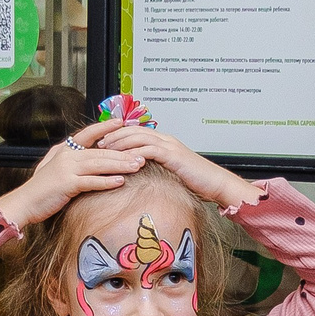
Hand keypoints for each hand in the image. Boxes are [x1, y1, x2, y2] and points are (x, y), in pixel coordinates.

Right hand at [0, 119, 142, 227]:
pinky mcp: (66, 184)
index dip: (105, 128)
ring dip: (120, 165)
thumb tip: (89, 161)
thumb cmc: (42, 190)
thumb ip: (72, 163)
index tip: (122, 123)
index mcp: (65, 150)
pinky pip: (91, 182)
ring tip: (137, 166)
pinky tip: (120, 181)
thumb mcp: (57, 170)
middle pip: (100, 152)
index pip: (88, 134)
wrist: (24, 202)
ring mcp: (66, 169)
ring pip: (98, 164)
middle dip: (123, 153)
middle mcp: (66, 156)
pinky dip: (106, 181)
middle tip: (142, 154)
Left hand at [95, 124, 260, 208]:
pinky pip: (149, 150)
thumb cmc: (197, 183)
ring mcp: (170, 146)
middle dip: (114, 135)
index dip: (119, 134)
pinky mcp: (173, 156)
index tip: (103, 142)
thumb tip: (142, 175)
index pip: (137, 132)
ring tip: (105, 149)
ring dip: (120, 142)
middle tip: (98, 143)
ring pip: (139, 137)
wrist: (217, 185)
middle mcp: (166, 140)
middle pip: (134, 130)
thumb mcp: (173, 173)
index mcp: (165, 143)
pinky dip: (134, 153)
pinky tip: (122, 159)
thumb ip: (158, 169)